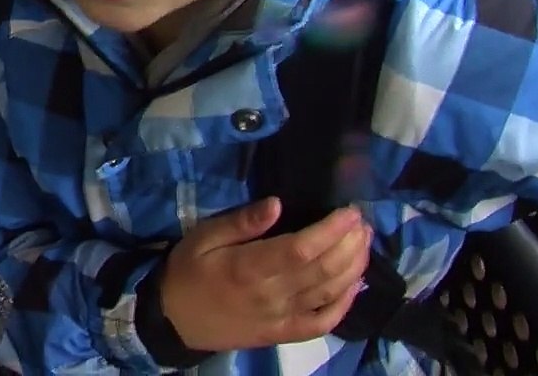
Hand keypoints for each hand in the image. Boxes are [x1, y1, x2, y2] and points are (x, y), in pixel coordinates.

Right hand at [160, 198, 371, 352]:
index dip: (331, 230)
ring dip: (353, 268)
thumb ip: (241, 222)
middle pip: (323, 269)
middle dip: (349, 244)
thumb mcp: (203, 237)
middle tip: (362, 222)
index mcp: (250, 268)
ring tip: (364, 243)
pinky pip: (320, 323)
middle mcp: (271, 295)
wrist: (173, 320)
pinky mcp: (282, 334)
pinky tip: (355, 285)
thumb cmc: (187, 271)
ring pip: (328, 293)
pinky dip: (343, 306)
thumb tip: (277, 203)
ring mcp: (280, 318)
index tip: (349, 211)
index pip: (302, 248)